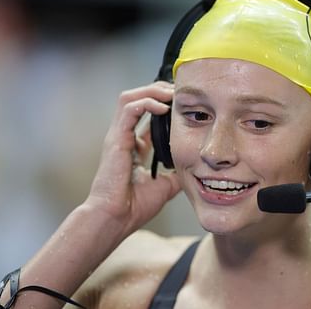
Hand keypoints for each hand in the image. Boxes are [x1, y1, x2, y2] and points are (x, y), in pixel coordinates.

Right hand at [86, 81, 180, 235]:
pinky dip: (147, 102)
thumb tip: (194, 167)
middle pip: (138, 100)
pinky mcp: (116, 138)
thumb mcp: (165, 186)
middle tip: (179, 92)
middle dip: (159, 91)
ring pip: (130, 97)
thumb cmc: (134, 206)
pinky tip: (163, 107)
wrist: (116, 218)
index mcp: (134, 147)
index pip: (148, 116)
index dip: (164, 105)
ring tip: (171, 93)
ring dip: (152, 91)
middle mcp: (125, 137)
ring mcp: (119, 136)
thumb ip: (177, 172)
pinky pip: (129, 108)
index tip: (184, 104)